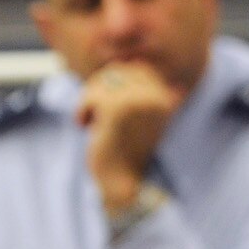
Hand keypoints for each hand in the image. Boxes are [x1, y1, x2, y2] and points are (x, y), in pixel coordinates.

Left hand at [77, 62, 182, 212]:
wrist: (120, 183)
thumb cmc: (126, 150)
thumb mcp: (140, 116)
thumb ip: (139, 91)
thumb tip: (132, 64)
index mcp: (166, 98)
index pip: (138, 69)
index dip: (117, 82)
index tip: (109, 106)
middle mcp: (156, 97)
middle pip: (119, 71)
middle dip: (101, 88)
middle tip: (95, 112)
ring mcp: (138, 102)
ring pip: (103, 81)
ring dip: (90, 100)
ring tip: (92, 120)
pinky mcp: (117, 110)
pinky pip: (91, 95)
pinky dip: (82, 110)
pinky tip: (85, 125)